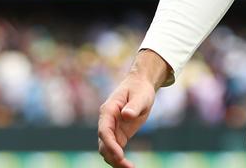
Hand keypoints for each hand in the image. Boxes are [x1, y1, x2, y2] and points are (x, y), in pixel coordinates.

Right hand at [98, 51, 167, 167]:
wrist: (140, 86)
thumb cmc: (140, 89)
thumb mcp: (141, 96)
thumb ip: (134, 105)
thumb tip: (126, 115)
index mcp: (108, 111)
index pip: (104, 131)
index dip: (110, 144)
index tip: (119, 155)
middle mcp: (106, 122)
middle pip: (104, 144)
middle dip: (112, 157)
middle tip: (127, 167)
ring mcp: (111, 129)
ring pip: (107, 149)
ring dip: (115, 160)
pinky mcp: (118, 134)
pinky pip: (115, 149)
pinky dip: (119, 159)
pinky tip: (127, 166)